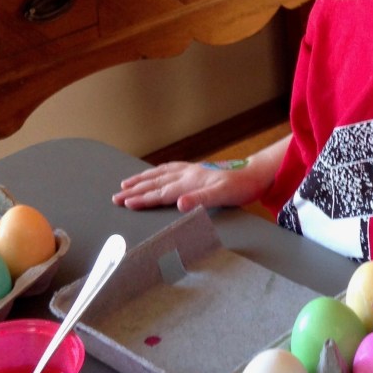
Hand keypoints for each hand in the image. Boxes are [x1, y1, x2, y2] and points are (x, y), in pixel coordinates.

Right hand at [112, 134, 290, 213]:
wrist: (256, 172)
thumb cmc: (241, 186)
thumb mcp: (224, 195)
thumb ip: (201, 199)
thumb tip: (180, 204)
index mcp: (190, 182)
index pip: (161, 193)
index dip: (142, 199)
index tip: (125, 203)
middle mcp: (187, 174)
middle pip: (155, 183)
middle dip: (135, 190)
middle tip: (116, 196)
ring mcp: (192, 170)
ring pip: (160, 174)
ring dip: (142, 179)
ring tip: (126, 182)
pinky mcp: (198, 169)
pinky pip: (170, 169)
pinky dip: (158, 172)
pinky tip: (156, 173)